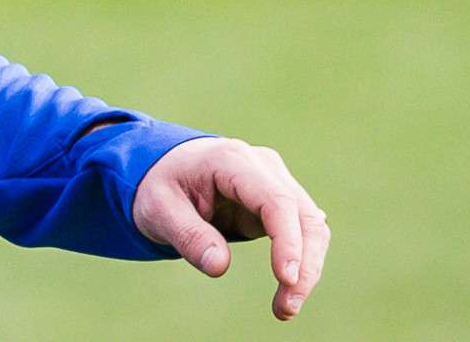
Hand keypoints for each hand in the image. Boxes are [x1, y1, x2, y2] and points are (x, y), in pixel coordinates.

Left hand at [133, 137, 329, 320]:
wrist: (167, 168)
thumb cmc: (161, 185)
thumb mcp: (158, 209)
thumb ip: (187, 235)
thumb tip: (219, 267)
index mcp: (231, 160)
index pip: (275, 201)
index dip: (287, 241)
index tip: (286, 279)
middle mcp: (263, 166)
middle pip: (302, 215)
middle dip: (305, 265)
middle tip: (286, 308)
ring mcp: (276, 181)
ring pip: (311, 224)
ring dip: (308, 268)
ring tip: (285, 308)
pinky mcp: (279, 201)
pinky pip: (302, 231)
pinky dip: (303, 260)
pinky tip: (290, 287)